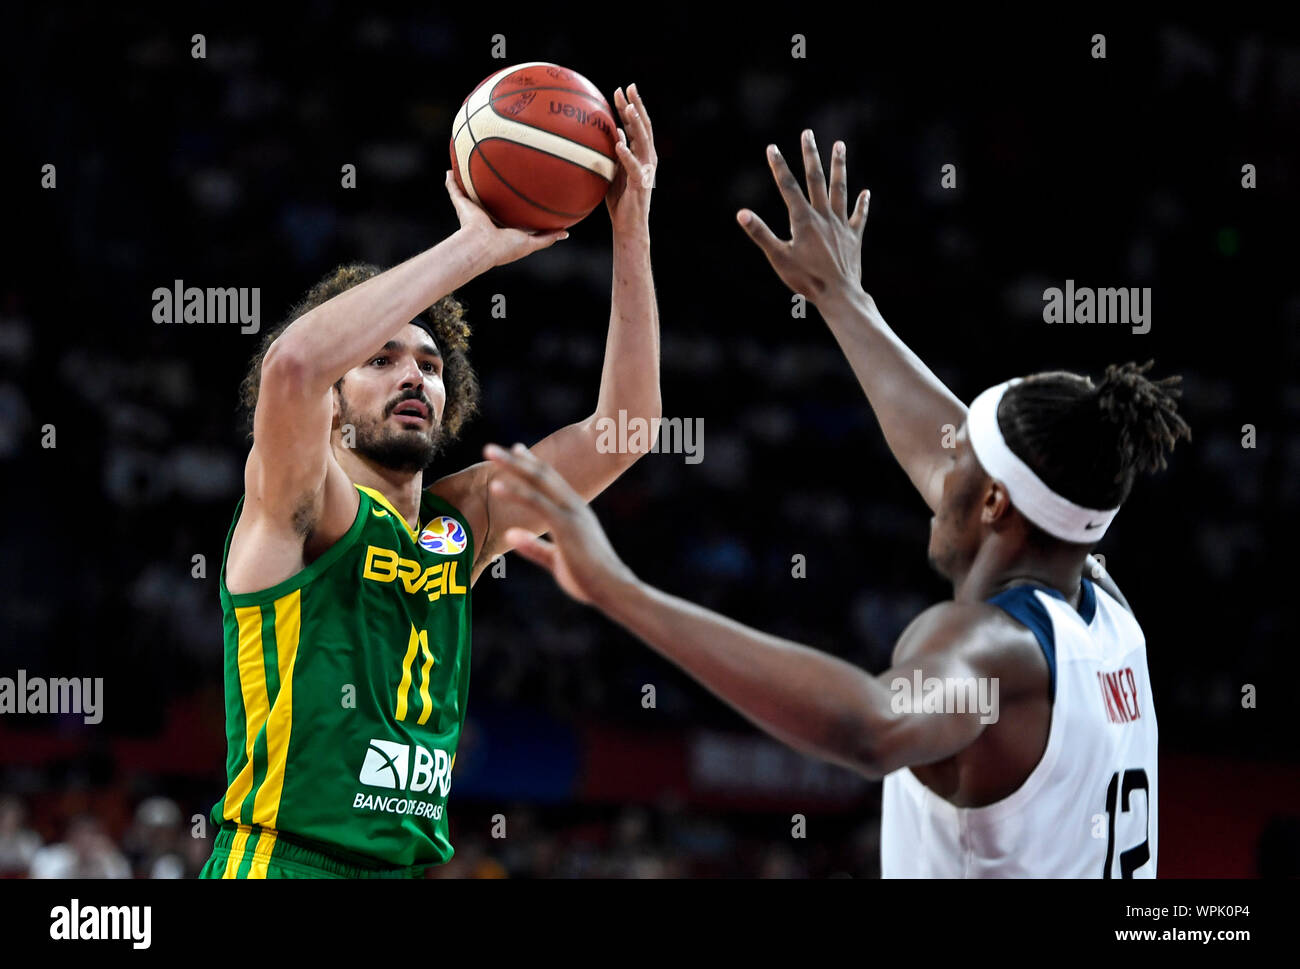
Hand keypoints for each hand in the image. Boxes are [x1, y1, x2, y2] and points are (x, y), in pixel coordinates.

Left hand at [444, 169, 567, 266]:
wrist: (478, 243)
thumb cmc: (469, 226)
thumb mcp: (462, 202)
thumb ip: (454, 188)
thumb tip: (448, 172)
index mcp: (497, 229)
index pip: (507, 221)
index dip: (514, 214)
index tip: (520, 208)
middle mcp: (510, 237)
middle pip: (525, 229)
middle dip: (534, 223)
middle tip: (543, 214)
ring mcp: (520, 243)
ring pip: (539, 236)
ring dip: (550, 231)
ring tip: (560, 223)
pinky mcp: (528, 245)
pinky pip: (546, 240)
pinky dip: (555, 236)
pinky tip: (565, 231)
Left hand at [483, 443, 637, 606]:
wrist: (612, 589)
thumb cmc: (588, 578)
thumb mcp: (556, 560)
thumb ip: (534, 548)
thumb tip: (510, 536)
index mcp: (575, 511)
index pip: (551, 481)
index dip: (532, 464)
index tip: (516, 450)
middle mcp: (574, 506)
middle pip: (542, 474)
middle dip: (516, 459)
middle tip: (491, 448)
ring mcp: (571, 513)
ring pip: (537, 481)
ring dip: (511, 465)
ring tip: (488, 452)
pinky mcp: (565, 525)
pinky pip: (536, 503)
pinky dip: (515, 492)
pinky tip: (496, 486)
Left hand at [605, 83, 656, 233]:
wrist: (628, 225)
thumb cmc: (620, 200)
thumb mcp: (613, 171)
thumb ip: (613, 153)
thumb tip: (612, 134)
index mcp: (641, 153)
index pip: (637, 125)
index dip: (630, 106)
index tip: (620, 89)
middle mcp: (647, 158)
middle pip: (644, 127)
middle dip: (636, 105)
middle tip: (628, 87)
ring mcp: (646, 170)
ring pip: (643, 142)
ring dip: (636, 124)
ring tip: (628, 108)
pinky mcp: (641, 184)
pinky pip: (633, 167)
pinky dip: (627, 154)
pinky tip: (619, 143)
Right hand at [737, 131, 869, 307]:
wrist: (839, 295)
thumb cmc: (806, 280)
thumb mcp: (778, 258)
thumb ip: (760, 234)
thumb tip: (741, 214)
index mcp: (803, 220)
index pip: (788, 187)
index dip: (779, 166)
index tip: (772, 148)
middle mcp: (824, 216)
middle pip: (816, 179)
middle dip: (810, 155)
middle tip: (807, 134)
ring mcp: (841, 225)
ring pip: (839, 189)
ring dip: (839, 166)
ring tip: (839, 145)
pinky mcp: (854, 237)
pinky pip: (859, 216)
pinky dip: (862, 204)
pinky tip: (865, 192)